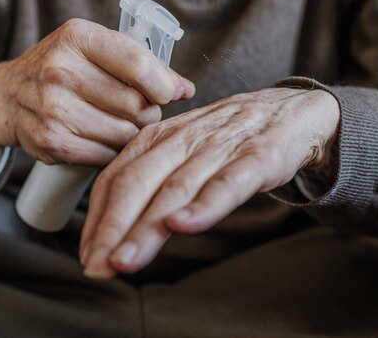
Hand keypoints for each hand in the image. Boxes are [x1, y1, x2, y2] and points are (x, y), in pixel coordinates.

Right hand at [0, 18, 194, 163]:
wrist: (8, 96)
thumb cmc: (62, 69)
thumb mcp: (94, 49)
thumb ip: (141, 64)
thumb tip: (186, 89)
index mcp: (77, 38)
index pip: (139, 64)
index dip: (163, 85)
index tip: (167, 93)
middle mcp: (61, 71)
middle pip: (137, 105)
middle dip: (147, 112)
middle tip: (136, 110)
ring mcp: (54, 109)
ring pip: (126, 134)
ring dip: (131, 134)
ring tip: (118, 123)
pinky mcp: (52, 142)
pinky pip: (107, 156)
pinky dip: (113, 152)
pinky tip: (103, 139)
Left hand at [80, 88, 339, 278]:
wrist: (289, 112)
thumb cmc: (228, 139)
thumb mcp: (182, 152)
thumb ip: (152, 181)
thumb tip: (113, 229)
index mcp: (159, 138)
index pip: (116, 178)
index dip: (98, 219)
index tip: (88, 255)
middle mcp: (183, 140)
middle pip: (137, 183)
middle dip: (112, 228)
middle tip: (97, 266)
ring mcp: (220, 148)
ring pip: (176, 188)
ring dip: (147, 226)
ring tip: (125, 259)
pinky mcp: (257, 157)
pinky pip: (227, 183)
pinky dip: (204, 204)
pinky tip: (184, 225)